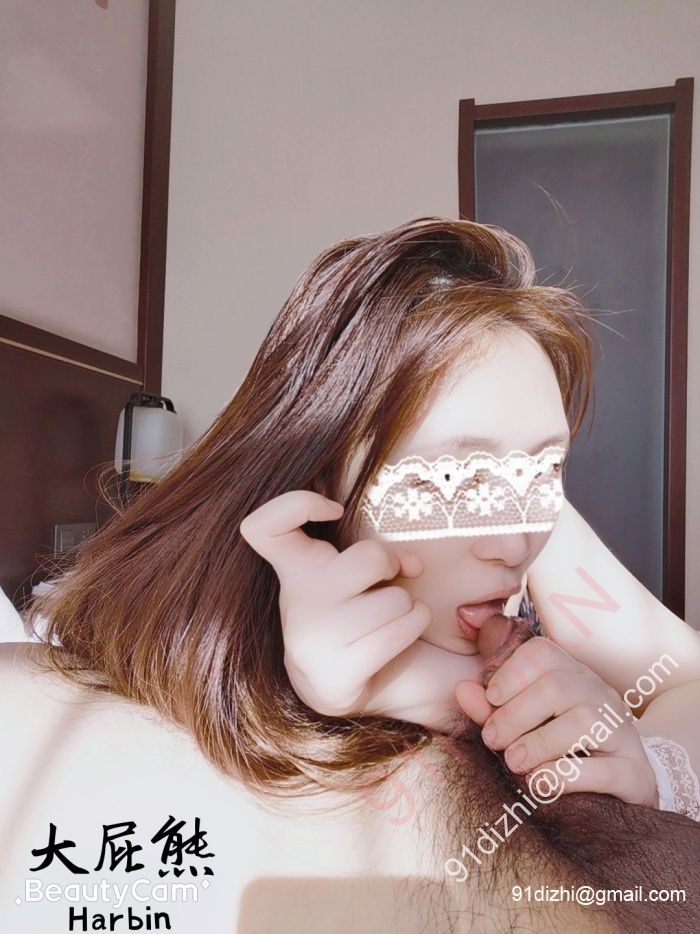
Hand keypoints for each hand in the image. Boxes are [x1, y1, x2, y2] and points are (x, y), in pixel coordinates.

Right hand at [239, 490, 432, 717]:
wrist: (338, 684)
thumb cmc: (351, 610)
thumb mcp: (353, 571)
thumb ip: (378, 555)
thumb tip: (413, 564)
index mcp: (294, 568)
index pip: (262, 527)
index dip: (297, 504)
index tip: (334, 511)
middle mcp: (296, 604)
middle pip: (369, 558)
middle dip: (391, 564)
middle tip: (386, 578)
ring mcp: (314, 643)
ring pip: (396, 600)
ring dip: (409, 605)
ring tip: (390, 616)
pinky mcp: (337, 678)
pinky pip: (400, 632)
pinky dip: (414, 625)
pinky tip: (401, 633)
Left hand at [455, 637, 658, 807]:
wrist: (624, 783)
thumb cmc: (562, 747)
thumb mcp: (525, 724)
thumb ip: (493, 709)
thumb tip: (461, 689)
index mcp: (573, 675)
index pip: (543, 653)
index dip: (511, 672)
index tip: (491, 699)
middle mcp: (600, 696)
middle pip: (557, 687)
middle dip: (515, 715)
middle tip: (493, 740)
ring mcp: (621, 733)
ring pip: (582, 722)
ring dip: (538, 744)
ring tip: (514, 762)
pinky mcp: (633, 773)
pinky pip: (603, 769)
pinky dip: (564, 776)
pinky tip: (541, 783)